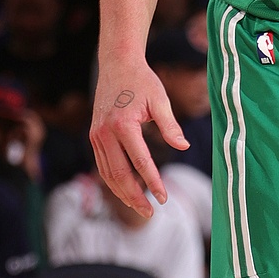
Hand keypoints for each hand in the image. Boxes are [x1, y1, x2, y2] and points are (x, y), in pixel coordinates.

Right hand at [90, 61, 187, 215]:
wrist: (116, 65)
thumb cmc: (142, 81)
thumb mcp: (160, 100)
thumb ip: (170, 126)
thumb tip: (184, 147)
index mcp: (123, 124)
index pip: (139, 161)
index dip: (152, 182)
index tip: (163, 198)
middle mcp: (104, 132)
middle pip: (119, 173)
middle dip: (135, 196)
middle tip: (151, 212)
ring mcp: (96, 135)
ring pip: (108, 173)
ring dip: (122, 192)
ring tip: (140, 207)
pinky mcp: (94, 136)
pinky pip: (103, 165)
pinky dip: (113, 181)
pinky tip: (127, 191)